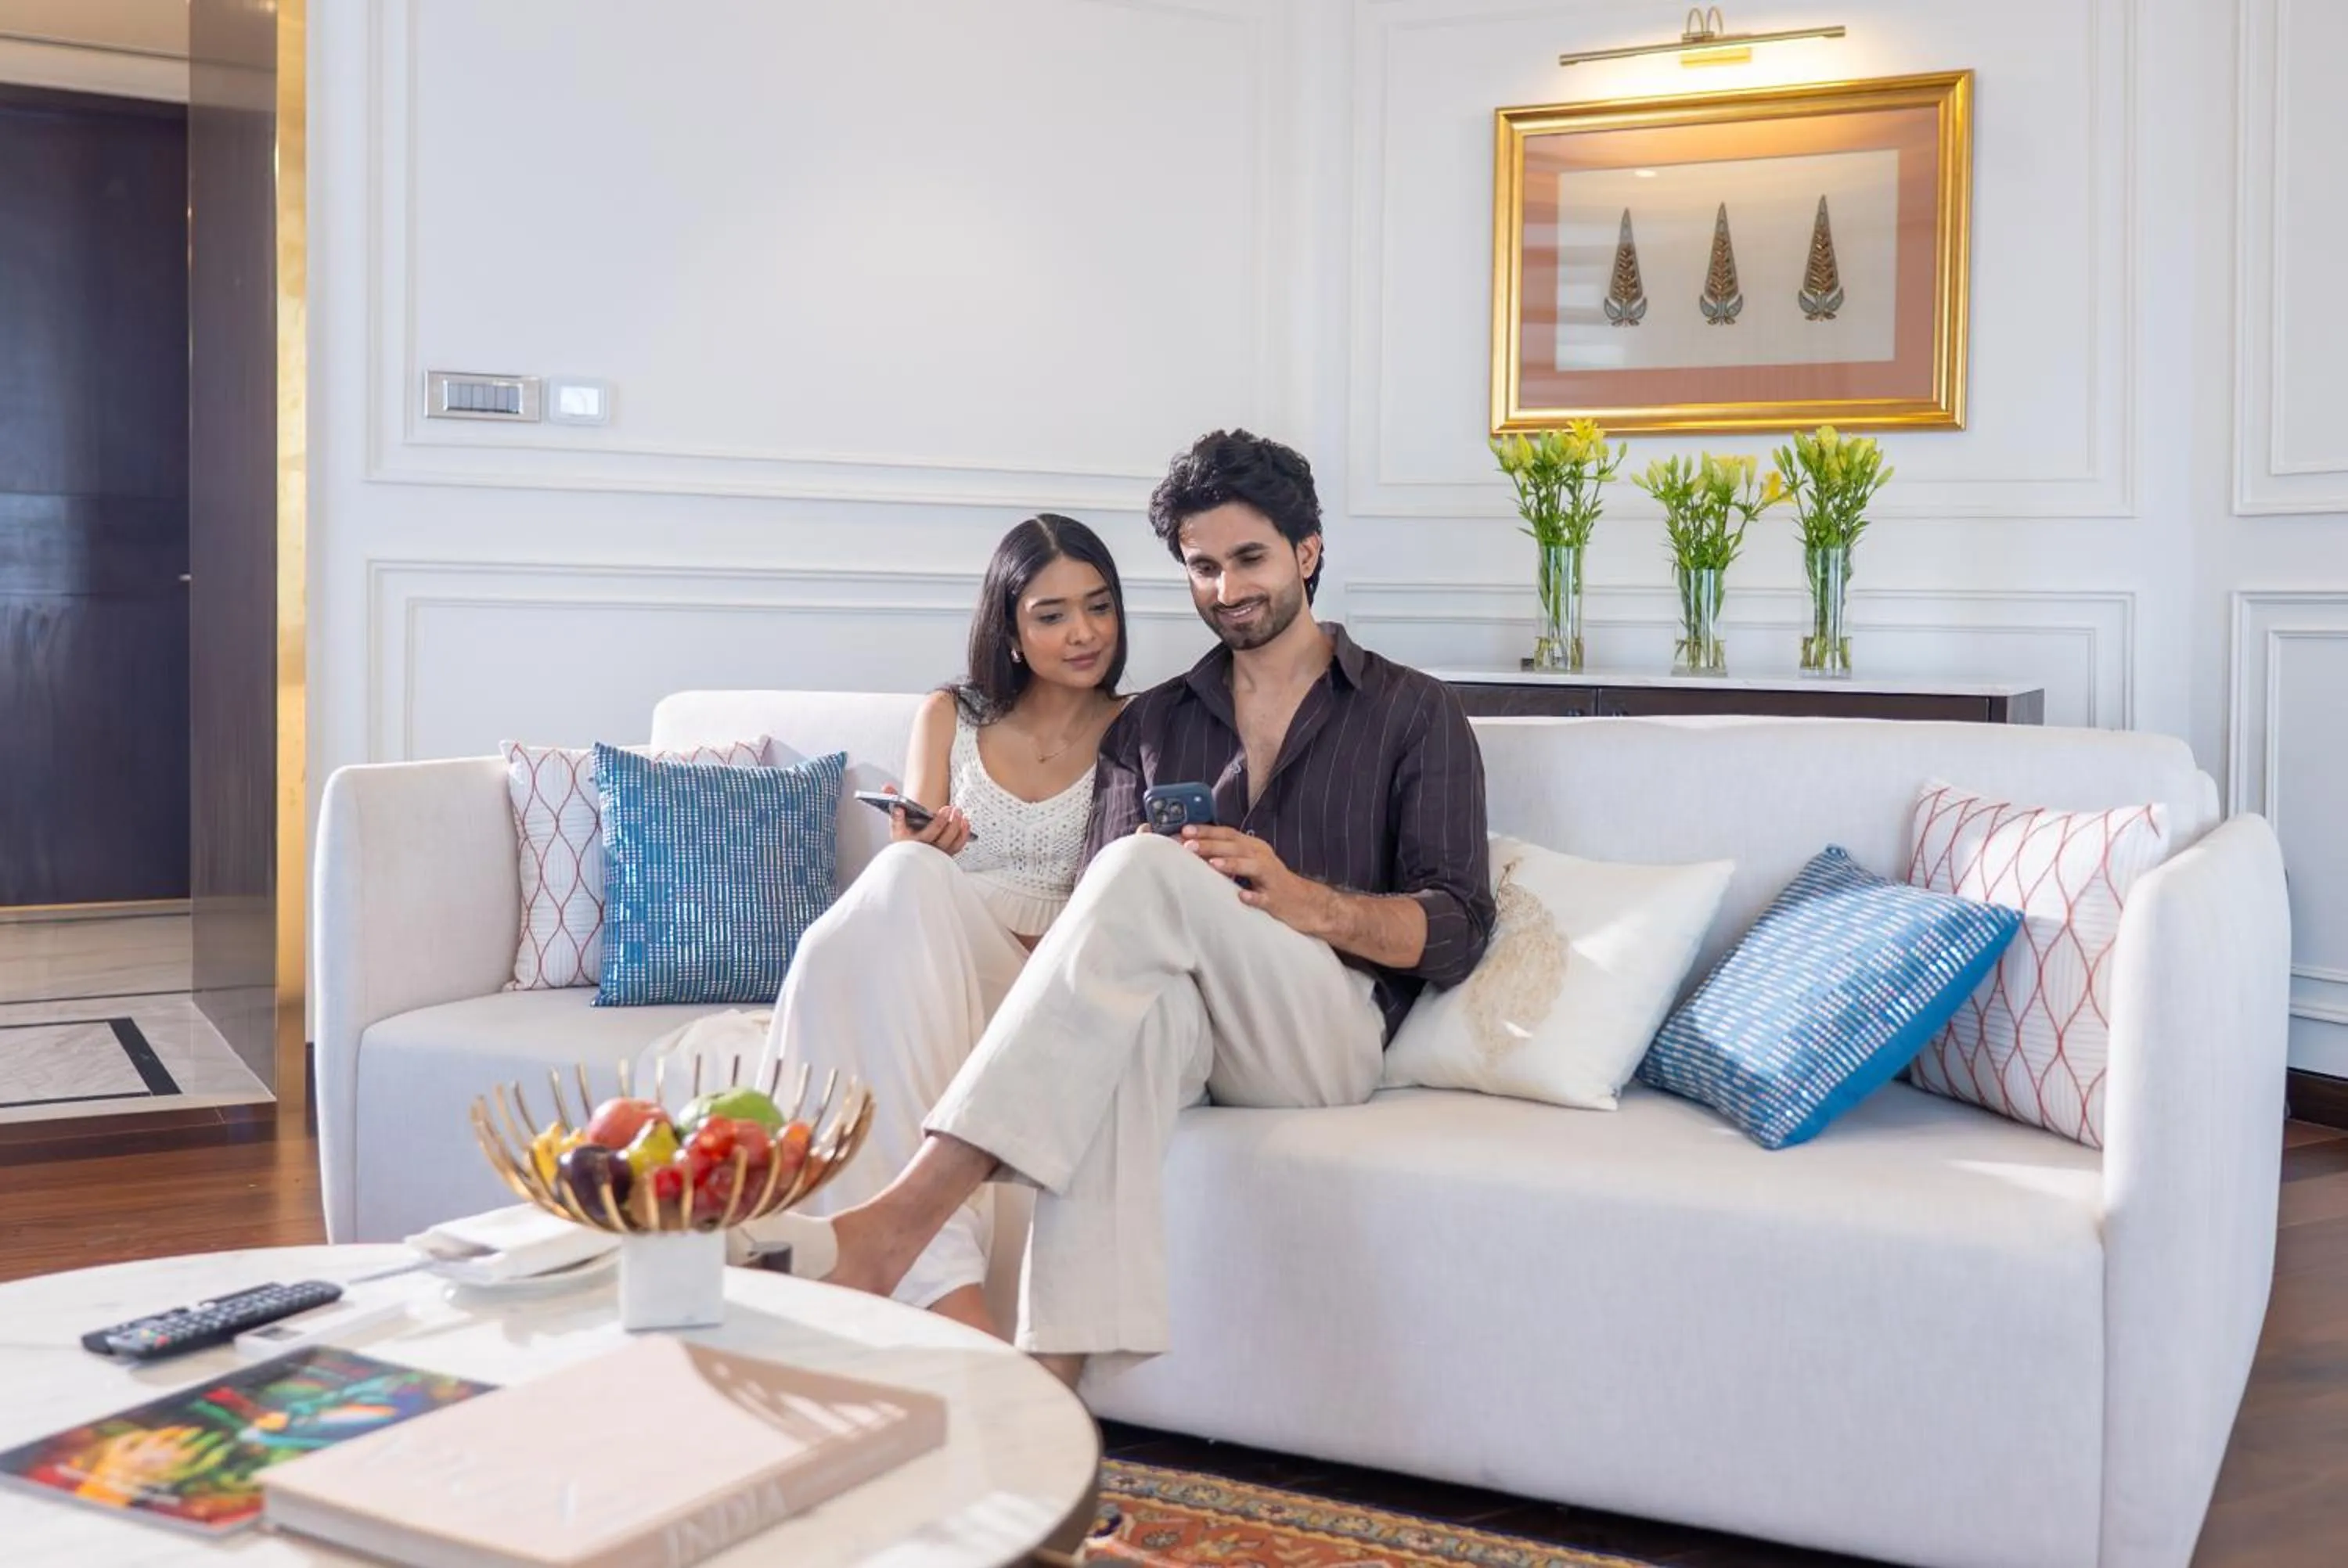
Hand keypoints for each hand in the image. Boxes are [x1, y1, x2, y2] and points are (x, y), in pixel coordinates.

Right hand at [883, 786, 971, 856]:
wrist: (910, 851)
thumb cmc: (903, 835)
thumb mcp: (895, 822)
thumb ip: (892, 803)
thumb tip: (887, 787)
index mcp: (911, 844)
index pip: (922, 834)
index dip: (927, 822)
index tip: (930, 809)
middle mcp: (926, 851)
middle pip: (939, 839)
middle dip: (945, 822)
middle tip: (950, 808)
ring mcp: (938, 853)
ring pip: (951, 842)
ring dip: (957, 826)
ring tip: (958, 811)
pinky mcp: (947, 852)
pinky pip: (958, 845)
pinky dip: (963, 833)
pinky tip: (964, 821)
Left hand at [1179, 825, 1330, 935]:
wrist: (1305, 903)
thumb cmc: (1270, 882)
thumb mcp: (1250, 863)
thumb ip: (1227, 855)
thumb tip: (1194, 850)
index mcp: (1254, 848)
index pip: (1228, 834)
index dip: (1207, 831)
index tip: (1185, 831)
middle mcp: (1262, 858)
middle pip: (1236, 847)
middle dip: (1211, 845)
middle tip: (1188, 845)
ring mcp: (1271, 878)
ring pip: (1252, 867)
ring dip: (1232, 864)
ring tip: (1212, 864)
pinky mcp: (1277, 899)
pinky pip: (1265, 897)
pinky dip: (1254, 896)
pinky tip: (1242, 896)